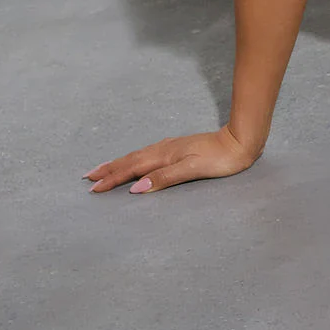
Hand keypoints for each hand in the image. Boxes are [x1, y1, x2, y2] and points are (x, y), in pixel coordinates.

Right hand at [83, 124, 259, 193]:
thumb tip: (136, 187)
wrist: (241, 141)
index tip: (93, 187)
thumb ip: (165, 178)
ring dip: (119, 163)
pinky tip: (136, 161)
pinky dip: (134, 159)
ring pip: (138, 156)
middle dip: (109, 169)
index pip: (132, 169)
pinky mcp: (178, 148)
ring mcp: (171, 147)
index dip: (112, 179)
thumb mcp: (193, 170)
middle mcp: (165, 149)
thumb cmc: (220, 159)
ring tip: (104, 168)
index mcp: (165, 155)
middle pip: (131, 160)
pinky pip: (147, 155)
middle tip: (88, 177)